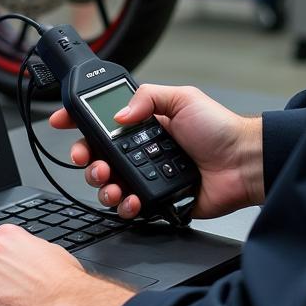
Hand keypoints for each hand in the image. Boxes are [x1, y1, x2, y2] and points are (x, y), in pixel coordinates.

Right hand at [49, 83, 262, 219]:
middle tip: (86, 158)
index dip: (78, 121)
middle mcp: (141, 150)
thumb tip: (117, 113)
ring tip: (109, 182)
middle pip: (97, 155)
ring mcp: (147, 176)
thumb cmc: (220, 128)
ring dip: (100, 184)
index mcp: (144, 124)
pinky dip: (123, 205)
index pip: (102, 121)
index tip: (61, 120)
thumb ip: (148, 98)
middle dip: (84, 157)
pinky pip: (129, 207)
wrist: (244, 163)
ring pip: (108, 183)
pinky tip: (129, 199)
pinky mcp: (156, 201)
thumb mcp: (182, 98)